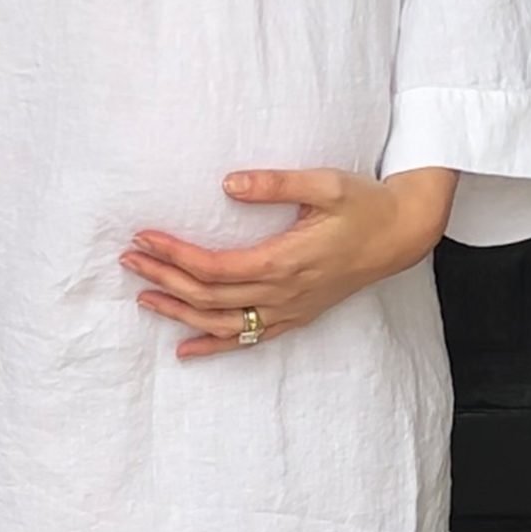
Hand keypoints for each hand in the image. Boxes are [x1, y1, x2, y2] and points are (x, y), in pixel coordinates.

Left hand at [121, 165, 459, 358]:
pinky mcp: (295, 317)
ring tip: (144, 299)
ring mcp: (289, 311)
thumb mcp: (324, 183)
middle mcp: (283, 294)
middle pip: (209, 297)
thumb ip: (276, 183)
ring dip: (180, 314)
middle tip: (130, 261)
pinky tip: (185, 348)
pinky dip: (214, 346)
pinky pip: (248, 340)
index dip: (175, 256)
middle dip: (165, 280)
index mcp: (284, 261)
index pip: (214, 267)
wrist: (400, 235)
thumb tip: (229, 183)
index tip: (145, 239)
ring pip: (223, 325)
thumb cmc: (363, 204)